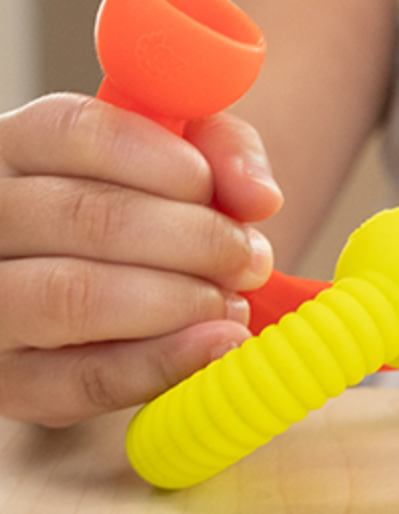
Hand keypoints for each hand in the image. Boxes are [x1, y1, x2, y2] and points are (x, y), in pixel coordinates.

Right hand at [0, 94, 282, 425]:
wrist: (136, 304)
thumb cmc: (159, 216)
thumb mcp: (189, 161)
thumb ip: (225, 153)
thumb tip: (259, 196)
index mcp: (19, 150)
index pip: (69, 131)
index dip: (154, 158)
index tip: (210, 186)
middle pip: (81, 216)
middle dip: (192, 239)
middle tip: (250, 258)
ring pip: (72, 296)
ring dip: (177, 300)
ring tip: (233, 302)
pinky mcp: (10, 383)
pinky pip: (84, 379)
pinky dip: (164, 362)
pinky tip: (218, 345)